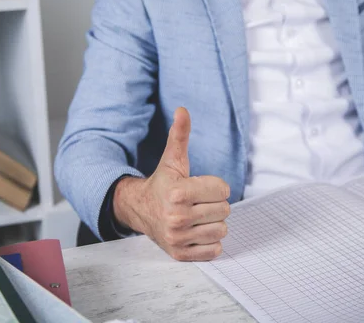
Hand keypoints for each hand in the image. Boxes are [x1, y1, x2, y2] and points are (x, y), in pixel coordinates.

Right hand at [113, 107, 230, 260]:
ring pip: (222, 230)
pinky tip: (196, 231)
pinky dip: (209, 242)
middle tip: (198, 202)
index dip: (215, 186)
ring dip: (213, 223)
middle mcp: (177, 217)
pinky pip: (214, 250)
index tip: (200, 187)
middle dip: (214, 204)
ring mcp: (178, 238)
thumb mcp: (172, 159)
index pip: (223, 190)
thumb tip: (182, 110)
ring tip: (197, 216)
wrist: (139, 210)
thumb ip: (180, 135)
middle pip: (224, 211)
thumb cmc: (162, 184)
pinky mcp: (180, 253)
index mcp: (178, 192)